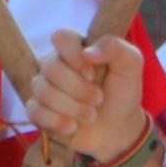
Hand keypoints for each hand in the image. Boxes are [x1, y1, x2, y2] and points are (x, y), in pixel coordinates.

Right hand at [29, 29, 146, 166]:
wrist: (118, 128)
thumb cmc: (122, 93)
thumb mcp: (130, 65)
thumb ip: (116, 48)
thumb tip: (88, 52)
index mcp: (75, 48)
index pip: (60, 38)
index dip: (73, 55)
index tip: (91, 73)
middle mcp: (55, 64)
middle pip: (51, 68)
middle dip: (78, 89)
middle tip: (98, 99)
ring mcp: (44, 88)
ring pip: (43, 92)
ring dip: (72, 108)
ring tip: (91, 115)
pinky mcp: (37, 111)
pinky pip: (34, 111)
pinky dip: (57, 122)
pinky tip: (73, 127)